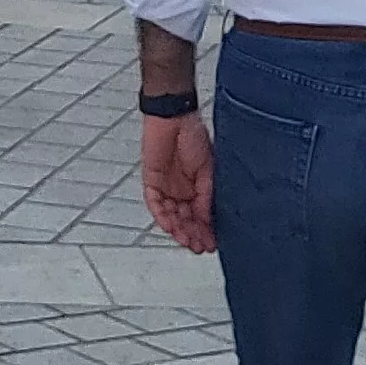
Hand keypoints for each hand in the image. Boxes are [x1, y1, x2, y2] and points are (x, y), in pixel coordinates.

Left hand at [140, 114, 215, 252]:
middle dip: (194, 234)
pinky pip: (155, 204)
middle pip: (186, 219)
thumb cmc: (193, 135)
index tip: (213, 243)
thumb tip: (207, 219)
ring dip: (179, 230)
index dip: (207, 230)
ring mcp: (166, 187)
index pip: (201, 214)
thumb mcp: (208, 170)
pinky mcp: (151, 182)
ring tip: (187, 241)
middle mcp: (182, 189)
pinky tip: (171, 227)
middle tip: (201, 247)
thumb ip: (205, 196)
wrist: (173, 118)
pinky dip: (162, 217)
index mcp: (197, 186)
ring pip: (171, 215)